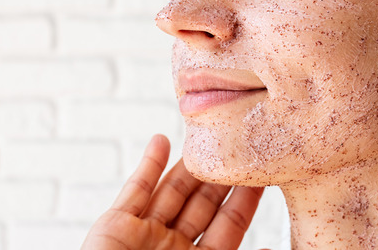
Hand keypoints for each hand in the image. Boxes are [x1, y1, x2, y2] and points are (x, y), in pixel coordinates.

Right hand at [82, 134, 264, 248]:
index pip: (228, 227)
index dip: (244, 199)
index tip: (262, 173)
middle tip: (236, 145)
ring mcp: (143, 235)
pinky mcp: (116, 225)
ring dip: (187, 166)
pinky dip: (148, 164)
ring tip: (205, 139)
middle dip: (219, 177)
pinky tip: (162, 139)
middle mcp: (172, 249)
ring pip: (171, 192)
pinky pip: (135, 189)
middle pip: (202, 205)